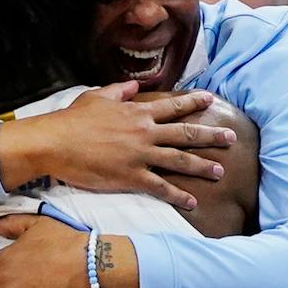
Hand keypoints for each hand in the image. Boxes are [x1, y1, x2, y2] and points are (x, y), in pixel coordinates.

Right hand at [0, 84, 232, 210]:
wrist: (56, 142)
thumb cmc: (73, 119)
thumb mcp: (97, 97)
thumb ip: (120, 91)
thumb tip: (135, 85)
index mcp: (137, 113)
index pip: (173, 106)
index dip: (194, 102)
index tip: (211, 99)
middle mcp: (145, 132)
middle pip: (185, 134)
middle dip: (211, 136)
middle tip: (231, 138)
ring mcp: (140, 155)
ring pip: (179, 160)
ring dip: (202, 166)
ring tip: (220, 171)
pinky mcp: (131, 176)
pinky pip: (161, 187)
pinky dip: (178, 195)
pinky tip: (193, 202)